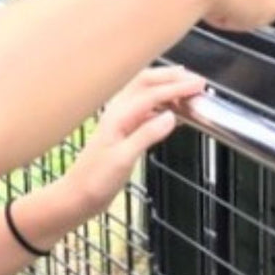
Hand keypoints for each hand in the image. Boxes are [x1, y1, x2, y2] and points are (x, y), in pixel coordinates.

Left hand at [60, 65, 205, 219]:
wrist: (77, 196)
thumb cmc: (95, 181)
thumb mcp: (123, 159)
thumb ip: (147, 134)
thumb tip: (171, 117)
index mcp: (118, 116)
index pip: (152, 93)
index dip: (177, 88)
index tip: (198, 86)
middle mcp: (118, 113)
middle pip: (146, 82)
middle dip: (171, 77)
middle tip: (195, 81)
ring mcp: (119, 121)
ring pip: (145, 93)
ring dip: (166, 88)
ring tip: (187, 90)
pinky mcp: (123, 132)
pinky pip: (145, 109)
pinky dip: (162, 105)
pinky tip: (173, 113)